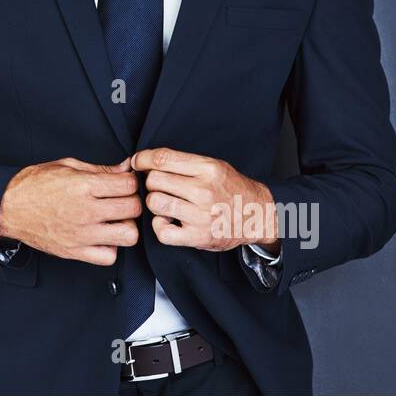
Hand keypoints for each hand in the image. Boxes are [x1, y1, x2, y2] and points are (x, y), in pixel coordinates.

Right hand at [0, 156, 141, 265]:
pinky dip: (110, 247)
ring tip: (116, 219)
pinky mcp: (75, 251)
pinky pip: (109, 256)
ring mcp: (82, 234)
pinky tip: (103, 236)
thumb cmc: (33, 185)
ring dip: (126, 226)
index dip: (131, 181)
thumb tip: (125, 168)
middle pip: (133, 208)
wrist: (8, 207)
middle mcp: (85, 211)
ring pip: (128, 235)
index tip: (125, 182)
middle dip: (132, 201)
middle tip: (123, 199)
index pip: (128, 184)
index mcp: (83, 186)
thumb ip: (99, 169)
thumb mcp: (66, 166)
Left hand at [129, 148, 277, 251]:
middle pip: (155, 180)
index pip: (163, 158)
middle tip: (160, 187)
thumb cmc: (232, 189)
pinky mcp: (198, 236)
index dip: (143, 159)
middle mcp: (203, 190)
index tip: (137, 162)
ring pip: (154, 203)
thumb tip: (147, 160)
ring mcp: (200, 215)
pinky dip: (159, 226)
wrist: (258, 215)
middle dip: (152, 182)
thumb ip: (184, 163)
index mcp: (207, 169)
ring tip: (166, 204)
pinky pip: (161, 231)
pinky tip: (168, 221)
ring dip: (155, 203)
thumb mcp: (214, 166)